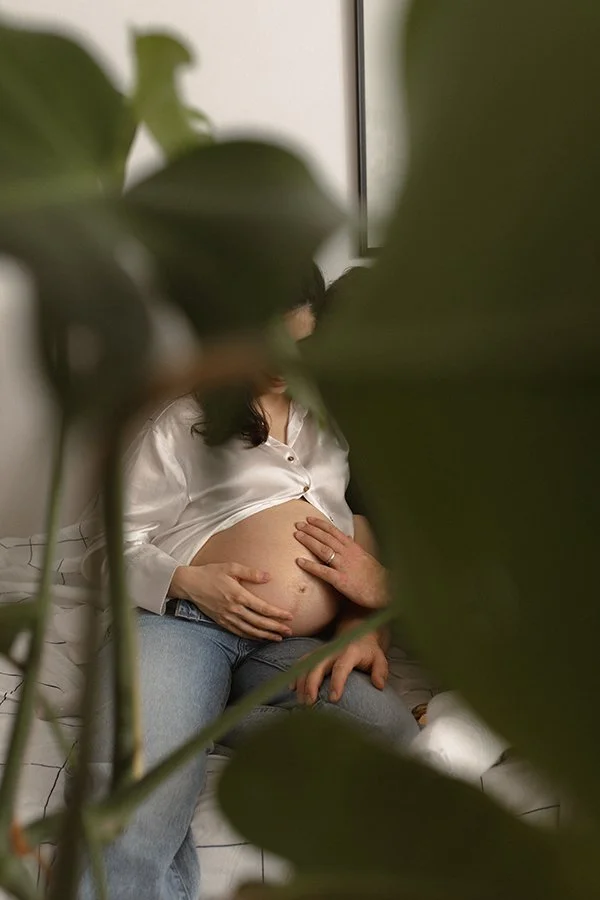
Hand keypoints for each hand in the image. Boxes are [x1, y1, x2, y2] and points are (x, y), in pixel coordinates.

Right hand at [170, 563, 292, 640]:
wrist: (190, 584)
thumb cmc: (211, 573)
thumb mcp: (231, 567)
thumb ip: (251, 573)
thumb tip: (268, 577)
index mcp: (238, 595)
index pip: (262, 608)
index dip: (277, 614)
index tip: (289, 616)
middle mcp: (234, 609)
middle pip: (259, 622)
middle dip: (275, 628)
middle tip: (289, 631)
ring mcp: (227, 617)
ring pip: (250, 630)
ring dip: (265, 635)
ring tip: (278, 638)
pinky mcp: (221, 621)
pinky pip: (239, 632)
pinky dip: (251, 637)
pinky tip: (260, 638)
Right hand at [293, 633, 388, 704]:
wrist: (358, 633)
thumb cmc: (369, 652)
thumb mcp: (380, 659)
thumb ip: (380, 672)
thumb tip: (378, 686)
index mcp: (350, 652)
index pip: (341, 667)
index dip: (337, 682)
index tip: (333, 699)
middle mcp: (333, 650)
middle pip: (317, 666)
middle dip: (311, 684)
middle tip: (310, 703)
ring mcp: (322, 651)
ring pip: (306, 664)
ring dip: (301, 682)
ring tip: (301, 702)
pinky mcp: (315, 653)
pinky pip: (302, 662)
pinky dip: (295, 674)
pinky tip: (292, 689)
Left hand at [294, 517, 387, 608]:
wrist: (386, 590)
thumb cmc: (376, 576)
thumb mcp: (365, 557)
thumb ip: (353, 547)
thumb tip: (345, 536)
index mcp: (353, 548)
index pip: (334, 532)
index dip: (320, 524)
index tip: (309, 519)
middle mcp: (348, 554)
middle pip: (326, 538)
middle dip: (311, 529)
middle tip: (297, 524)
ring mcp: (344, 566)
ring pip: (323, 549)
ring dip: (309, 541)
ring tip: (297, 535)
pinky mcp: (341, 580)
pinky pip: (323, 571)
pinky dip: (310, 566)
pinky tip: (299, 561)